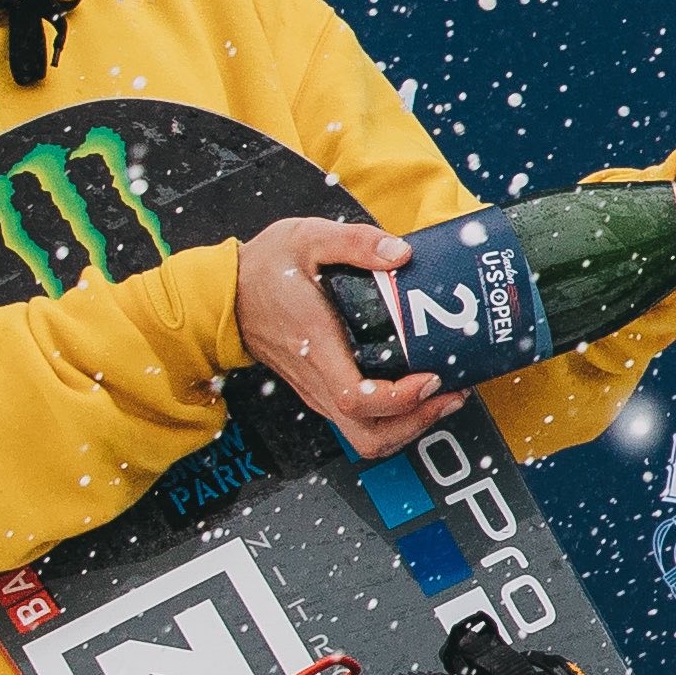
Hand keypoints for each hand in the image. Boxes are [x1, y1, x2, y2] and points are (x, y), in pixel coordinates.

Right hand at [237, 218, 461, 456]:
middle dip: (417, 423)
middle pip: (368, 435)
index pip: (357, 398)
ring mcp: (318, 389)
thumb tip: (399, 253)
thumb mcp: (307, 238)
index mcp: (316, 345)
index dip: (400, 399)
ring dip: (410, 424)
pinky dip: (394, 415)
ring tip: (442, 395)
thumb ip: (355, 242)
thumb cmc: (265, 270)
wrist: (225, 296)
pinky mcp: (321, 389)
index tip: (431, 378)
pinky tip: (417, 387)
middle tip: (450, 393)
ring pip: (366, 436)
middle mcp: (317, 378)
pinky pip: (360, 421)